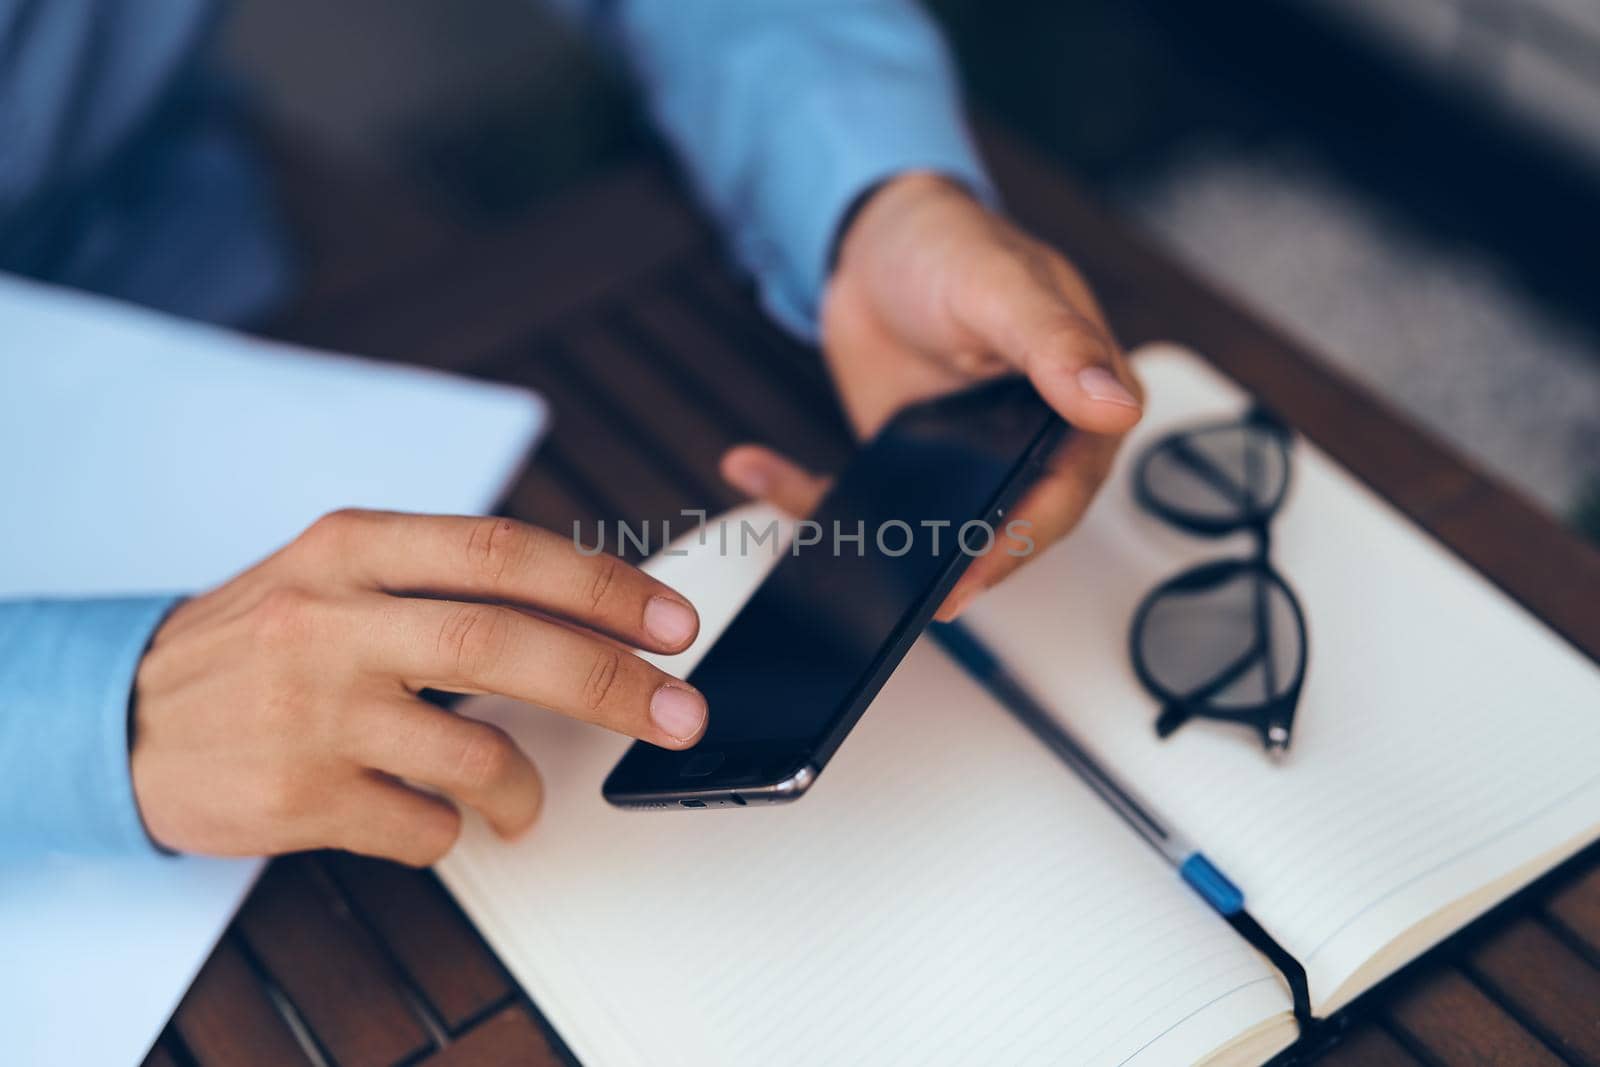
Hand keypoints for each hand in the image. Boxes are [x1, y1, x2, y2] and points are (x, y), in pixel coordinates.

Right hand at [130, 509, 703, 865]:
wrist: (121, 718)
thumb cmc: (258, 640)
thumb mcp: (336, 575)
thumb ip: (446, 580)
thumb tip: (593, 607)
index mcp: (350, 547)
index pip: (503, 553)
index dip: (604, 586)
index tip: (673, 622)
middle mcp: (330, 620)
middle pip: (505, 644)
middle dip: (613, 683)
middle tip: (679, 715)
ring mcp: (312, 711)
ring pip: (476, 753)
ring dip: (527, 788)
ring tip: (523, 800)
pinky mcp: (299, 797)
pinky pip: (425, 826)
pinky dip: (455, 828)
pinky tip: (436, 814)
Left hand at [726, 172, 1142, 618]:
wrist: (875, 237)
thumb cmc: (952, 245)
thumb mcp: (1000, 286)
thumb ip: (1055, 345)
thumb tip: (1115, 405)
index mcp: (1082, 409)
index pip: (1064, 494)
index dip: (1022, 540)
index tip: (975, 571)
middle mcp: (1032, 445)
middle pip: (1004, 531)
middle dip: (953, 566)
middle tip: (908, 594)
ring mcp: (968, 460)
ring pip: (937, 531)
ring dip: (884, 549)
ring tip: (832, 545)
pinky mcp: (907, 463)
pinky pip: (867, 499)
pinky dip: (811, 498)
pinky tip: (761, 473)